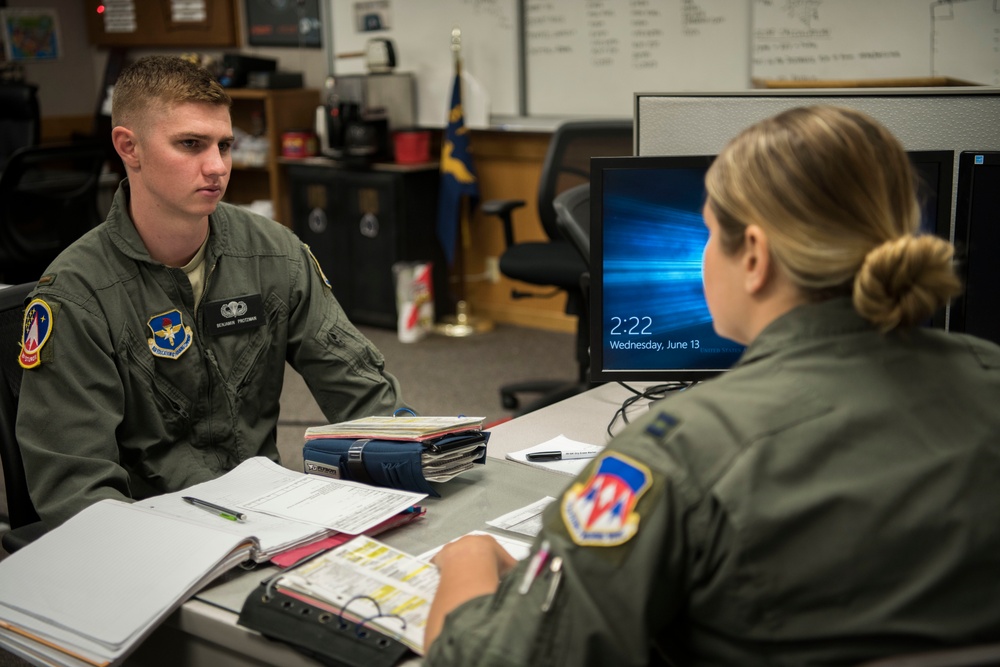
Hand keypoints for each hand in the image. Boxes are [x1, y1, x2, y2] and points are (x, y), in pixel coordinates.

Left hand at [425, 534, 518, 650]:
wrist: (471, 567)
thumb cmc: (493, 566)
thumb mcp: (510, 569)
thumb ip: (512, 571)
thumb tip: (518, 576)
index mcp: (486, 540)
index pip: (491, 551)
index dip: (494, 564)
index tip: (494, 575)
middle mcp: (468, 540)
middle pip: (474, 552)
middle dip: (477, 564)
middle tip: (480, 579)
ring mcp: (453, 547)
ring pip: (457, 557)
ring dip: (461, 567)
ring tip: (466, 582)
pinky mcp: (440, 557)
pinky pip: (442, 563)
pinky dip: (445, 570)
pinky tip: (449, 580)